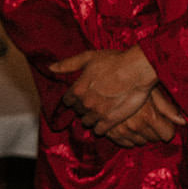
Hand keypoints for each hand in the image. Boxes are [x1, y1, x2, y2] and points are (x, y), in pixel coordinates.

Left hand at [49, 46, 163, 134]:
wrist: (137, 69)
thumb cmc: (114, 60)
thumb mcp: (88, 58)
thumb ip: (68, 65)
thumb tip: (50, 68)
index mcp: (77, 89)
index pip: (67, 101)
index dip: (73, 98)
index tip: (80, 96)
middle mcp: (85, 103)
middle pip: (78, 111)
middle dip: (83, 107)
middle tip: (93, 102)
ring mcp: (98, 113)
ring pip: (86, 122)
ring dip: (91, 117)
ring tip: (99, 111)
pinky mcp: (111, 120)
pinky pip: (99, 131)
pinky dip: (100, 128)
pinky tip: (105, 121)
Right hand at [103, 87, 184, 147]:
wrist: (105, 74)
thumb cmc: (132, 79)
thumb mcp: (152, 91)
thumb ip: (167, 108)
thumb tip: (183, 122)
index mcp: (148, 116)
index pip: (167, 134)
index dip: (167, 126)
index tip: (163, 120)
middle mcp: (134, 125)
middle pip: (153, 138)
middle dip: (154, 130)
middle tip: (148, 117)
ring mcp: (119, 129)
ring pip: (138, 142)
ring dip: (140, 134)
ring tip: (137, 119)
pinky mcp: (106, 130)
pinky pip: (122, 142)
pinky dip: (126, 137)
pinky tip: (126, 126)